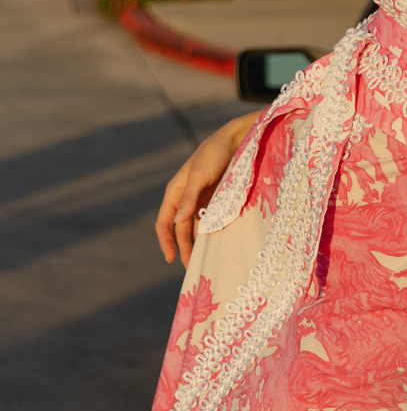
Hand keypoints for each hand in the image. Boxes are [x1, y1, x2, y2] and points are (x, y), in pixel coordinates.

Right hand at [155, 112, 259, 266]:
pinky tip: (217, 246)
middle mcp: (186, 199)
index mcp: (175, 192)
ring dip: (199, 244)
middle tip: (192, 269)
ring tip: (205, 262)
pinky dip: (212, 234)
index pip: (164, 222)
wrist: (237, 141)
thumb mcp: (198, 175)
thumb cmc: (214, 154)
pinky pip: (211, 222)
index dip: (165, 241)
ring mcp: (202, 201)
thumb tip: (178, 222)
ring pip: (196, 229)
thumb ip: (189, 198)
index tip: (171, 259)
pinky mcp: (217, 201)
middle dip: (184, 249)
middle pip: (181, 231)